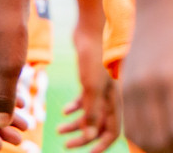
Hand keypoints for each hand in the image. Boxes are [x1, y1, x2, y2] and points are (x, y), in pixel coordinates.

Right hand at [0, 1, 31, 149]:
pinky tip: (24, 101)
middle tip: (21, 142)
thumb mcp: (11, 69)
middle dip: (0, 128)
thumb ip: (6, 98)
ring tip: (28, 124)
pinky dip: (8, 98)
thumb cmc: (10, 34)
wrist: (9, 4)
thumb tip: (3, 125)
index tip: (2, 148)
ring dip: (7, 114)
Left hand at [58, 18, 119, 151]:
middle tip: (66, 145)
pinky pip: (84, 102)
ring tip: (58, 129)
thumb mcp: (90, 88)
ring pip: (90, 115)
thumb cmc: (91, 58)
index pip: (112, 133)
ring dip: (76, 125)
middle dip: (84, 138)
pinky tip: (63, 112)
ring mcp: (100, 89)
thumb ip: (92, 113)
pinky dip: (75, 108)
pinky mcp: (90, 80)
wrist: (87, 32)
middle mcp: (109, 98)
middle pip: (99, 126)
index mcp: (114, 102)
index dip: (100, 146)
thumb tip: (90, 137)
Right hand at [123, 0, 172, 152]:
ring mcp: (129, 84)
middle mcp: (144, 83)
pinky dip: (144, 139)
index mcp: (169, 77)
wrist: (159, 4)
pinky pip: (128, 123)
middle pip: (158, 137)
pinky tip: (164, 139)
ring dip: (160, 150)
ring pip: (139, 135)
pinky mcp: (123, 84)